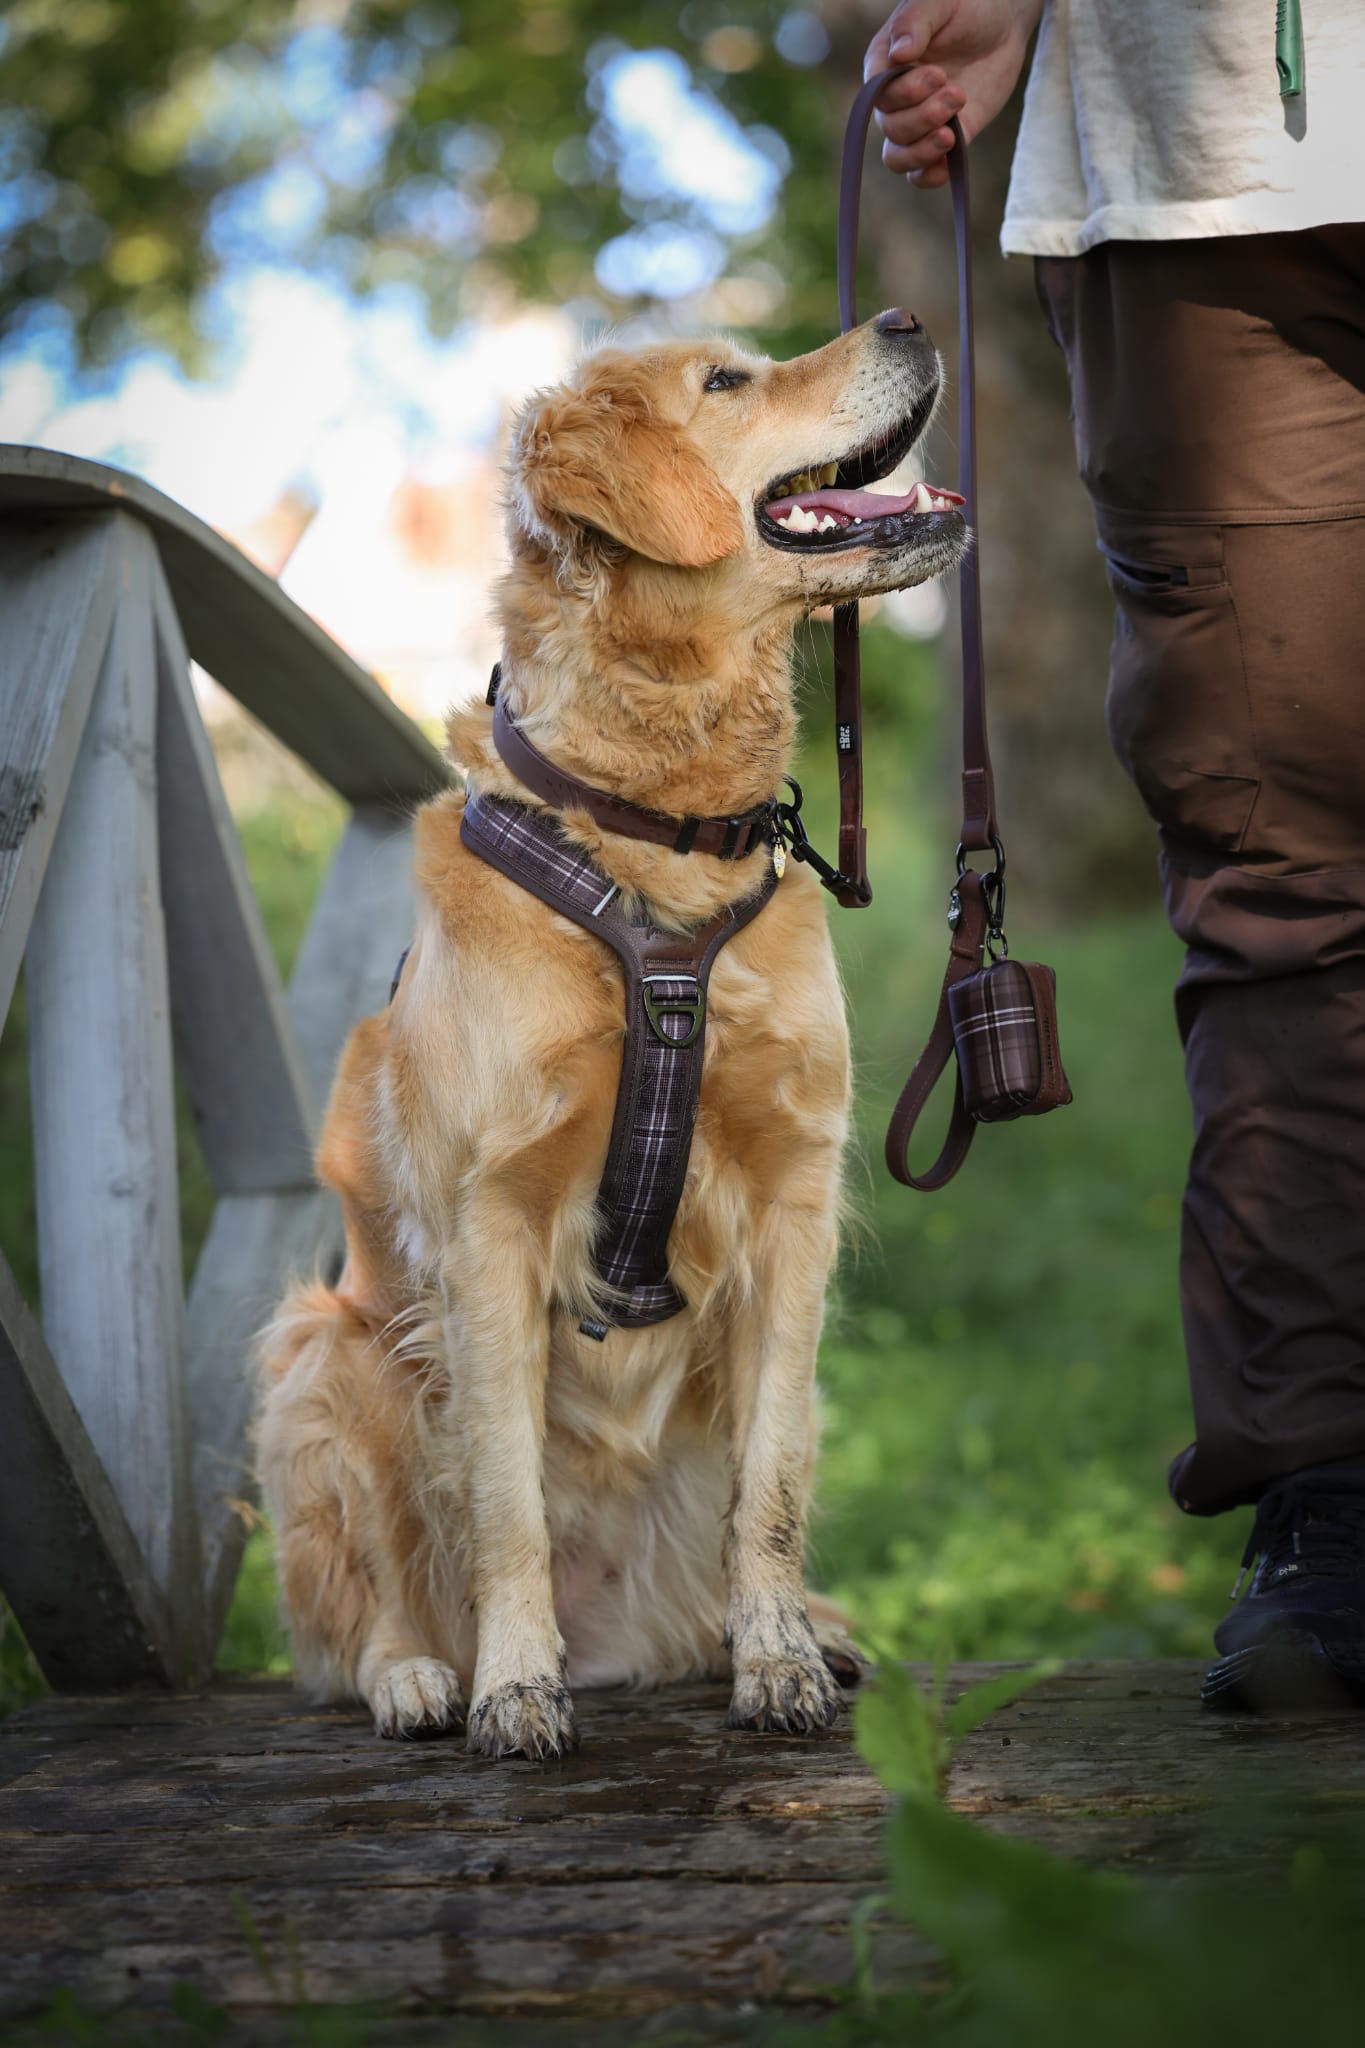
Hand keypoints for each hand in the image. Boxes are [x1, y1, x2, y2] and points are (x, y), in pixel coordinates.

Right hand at [864, 0, 1043, 188]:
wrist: (1001, 23)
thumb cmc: (967, 5)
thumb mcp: (940, 3)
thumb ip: (915, 23)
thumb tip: (899, 54)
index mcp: (884, 65)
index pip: (877, 95)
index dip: (905, 93)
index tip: (938, 74)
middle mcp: (895, 99)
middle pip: (891, 128)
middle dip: (923, 117)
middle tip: (957, 92)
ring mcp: (918, 122)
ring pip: (899, 157)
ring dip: (924, 150)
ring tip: (951, 133)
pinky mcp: (943, 139)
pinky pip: (921, 173)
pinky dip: (929, 176)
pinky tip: (946, 166)